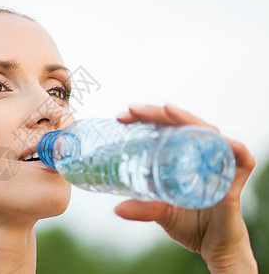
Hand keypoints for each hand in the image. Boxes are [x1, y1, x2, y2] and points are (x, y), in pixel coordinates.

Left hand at [114, 104, 257, 272]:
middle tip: (132, 110)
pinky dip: (232, 147)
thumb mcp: (160, 213)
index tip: (122, 117)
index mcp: (182, 157)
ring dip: (188, 120)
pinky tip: (218, 140)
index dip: (145, 118)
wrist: (214, 247)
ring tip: (167, 110)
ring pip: (208, 133)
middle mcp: (201, 154)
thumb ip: (142, 208)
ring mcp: (218, 164)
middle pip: (182, 125)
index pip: (165, 129)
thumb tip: (117, 209)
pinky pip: (241, 158)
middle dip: (157, 114)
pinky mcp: (235, 179)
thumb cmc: (190, 224)